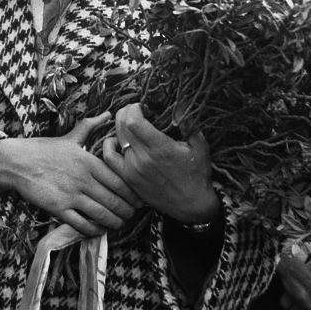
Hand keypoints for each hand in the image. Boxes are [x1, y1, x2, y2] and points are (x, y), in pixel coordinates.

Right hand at [7, 112, 143, 237]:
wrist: (16, 162)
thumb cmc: (44, 149)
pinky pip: (81, 223)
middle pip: (114, 200)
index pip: (120, 181)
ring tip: (119, 224)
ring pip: (101, 214)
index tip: (138, 200)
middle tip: (132, 215)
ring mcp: (70, 194)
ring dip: (114, 222)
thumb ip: (90, 126)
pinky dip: (94, 229)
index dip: (132, 194)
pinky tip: (98, 229)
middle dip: (127, 211)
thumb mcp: (69, 137)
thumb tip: (107, 114)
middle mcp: (83, 179)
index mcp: (88, 162)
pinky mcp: (58, 208)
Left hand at [104, 104, 219, 223]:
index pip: (133, 122)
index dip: (134, 108)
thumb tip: (180, 103)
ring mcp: (133, 170)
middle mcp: (143, 158)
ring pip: (116, 140)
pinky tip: (118, 141)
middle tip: (134, 111)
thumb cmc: (197, 175)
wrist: (191, 206)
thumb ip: (189, 124)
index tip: (142, 106)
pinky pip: (110, 158)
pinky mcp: (128, 179)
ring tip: (129, 124)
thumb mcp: (200, 147)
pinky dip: (110, 146)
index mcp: (161, 148)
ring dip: (120, 127)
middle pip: (122, 126)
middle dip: (126, 113)